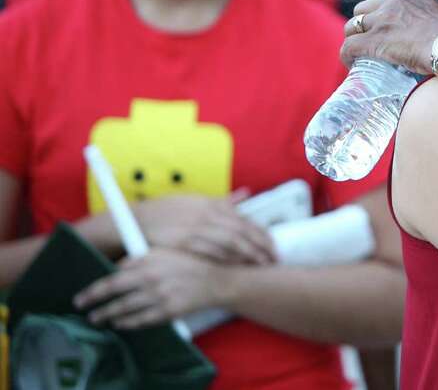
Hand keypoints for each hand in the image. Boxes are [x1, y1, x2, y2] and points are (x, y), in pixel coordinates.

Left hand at [74, 248, 230, 329]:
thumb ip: (139, 258)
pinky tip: (120, 324)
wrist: (217, 278)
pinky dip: (127, 323)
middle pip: (114, 293)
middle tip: (82, 309)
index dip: (95, 288)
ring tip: (98, 319)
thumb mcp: (165, 251)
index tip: (82, 295)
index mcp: (149, 260)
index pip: (114, 276)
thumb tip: (116, 267)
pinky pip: (141, 320)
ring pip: (125, 309)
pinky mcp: (168, 310)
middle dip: (95, 303)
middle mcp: (152, 277)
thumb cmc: (189, 262)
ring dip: (108, 315)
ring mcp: (160, 295)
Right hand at [135, 191, 274, 265]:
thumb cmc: (170, 210)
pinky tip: (235, 266)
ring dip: (247, 254)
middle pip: (242, 231)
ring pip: (230, 242)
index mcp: (213, 204)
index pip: (245, 219)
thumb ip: (223, 201)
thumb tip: (245, 193)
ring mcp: (196, 227)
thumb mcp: (198, 200)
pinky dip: (225, 259)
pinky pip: (209, 252)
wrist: (139, 218)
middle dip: (261, 246)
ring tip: (260, 265)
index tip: (273, 245)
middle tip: (273, 258)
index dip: (261, 234)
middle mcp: (208, 214)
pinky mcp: (183, 241)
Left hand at [340, 0, 437, 72]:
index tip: (383, 29)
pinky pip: (349, 46)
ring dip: (353, 40)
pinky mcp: (374, 39)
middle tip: (368, 41)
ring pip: (351, 27)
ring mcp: (382, 21)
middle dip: (362, 26)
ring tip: (358, 54)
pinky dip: (347, 55)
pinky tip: (351, 63)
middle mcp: (394, 3)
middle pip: (362, 10)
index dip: (379, 16)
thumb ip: (434, 24)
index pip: (384, 2)